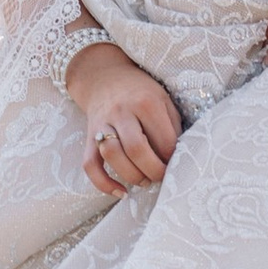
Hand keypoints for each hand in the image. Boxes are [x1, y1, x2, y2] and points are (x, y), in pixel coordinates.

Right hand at [64, 35, 181, 195]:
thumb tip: (178, 158)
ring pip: (112, 156)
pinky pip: (90, 164)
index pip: (164, 140)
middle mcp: (122, 112)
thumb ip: (172, 126)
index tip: (176, 163)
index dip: (172, 158)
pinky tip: (120, 192)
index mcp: (146, 103)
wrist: (105, 76)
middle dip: (154, 171)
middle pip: (137, 150)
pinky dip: (103, 183)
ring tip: (144, 181)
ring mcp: (103, 125)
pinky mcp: (89, 137)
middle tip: (161, 177)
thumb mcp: (164, 100)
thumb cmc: (141, 92)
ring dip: (132, 176)